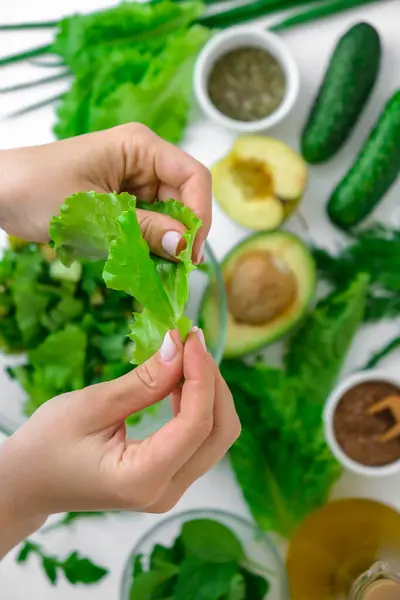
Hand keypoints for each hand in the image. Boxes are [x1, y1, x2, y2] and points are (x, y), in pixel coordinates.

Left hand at [0, 124, 210, 262]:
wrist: (0, 193)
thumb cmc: (37, 189)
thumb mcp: (95, 213)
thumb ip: (143, 229)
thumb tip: (184, 247)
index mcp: (140, 147)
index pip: (192, 176)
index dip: (199, 214)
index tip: (191, 251)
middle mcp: (142, 161)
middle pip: (184, 197)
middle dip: (184, 233)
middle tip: (178, 269)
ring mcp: (133, 182)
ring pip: (169, 215)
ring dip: (167, 243)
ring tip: (160, 271)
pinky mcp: (123, 202)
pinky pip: (149, 224)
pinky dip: (150, 245)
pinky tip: (145, 263)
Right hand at [0, 330, 239, 556]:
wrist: (29, 483)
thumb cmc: (47, 445)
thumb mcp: (92, 406)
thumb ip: (143, 381)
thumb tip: (179, 346)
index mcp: (143, 479)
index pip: (196, 425)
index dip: (202, 376)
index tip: (192, 337)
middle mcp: (166, 491)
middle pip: (220, 432)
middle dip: (213, 383)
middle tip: (191, 343)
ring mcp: (171, 488)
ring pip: (216, 435)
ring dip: (208, 392)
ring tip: (185, 355)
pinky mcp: (169, 477)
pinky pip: (200, 438)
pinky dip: (198, 405)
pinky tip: (180, 381)